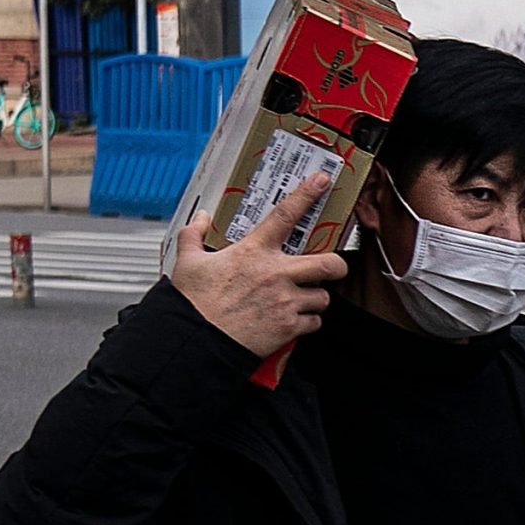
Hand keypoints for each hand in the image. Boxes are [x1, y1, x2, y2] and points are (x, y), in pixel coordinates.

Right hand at [170, 171, 348, 357]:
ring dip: (316, 298)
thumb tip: (200, 218)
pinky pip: (314, 322)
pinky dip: (308, 323)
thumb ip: (193, 236)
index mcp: (253, 252)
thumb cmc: (193, 303)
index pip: (285, 215)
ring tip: (301, 300)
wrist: (196, 341)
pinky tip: (294, 321)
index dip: (306, 195)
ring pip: (323, 297)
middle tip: (332, 267)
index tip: (320, 182)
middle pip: (328, 263)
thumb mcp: (187, 263)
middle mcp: (276, 274)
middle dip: (337, 266)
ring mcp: (285, 301)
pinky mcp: (288, 326)